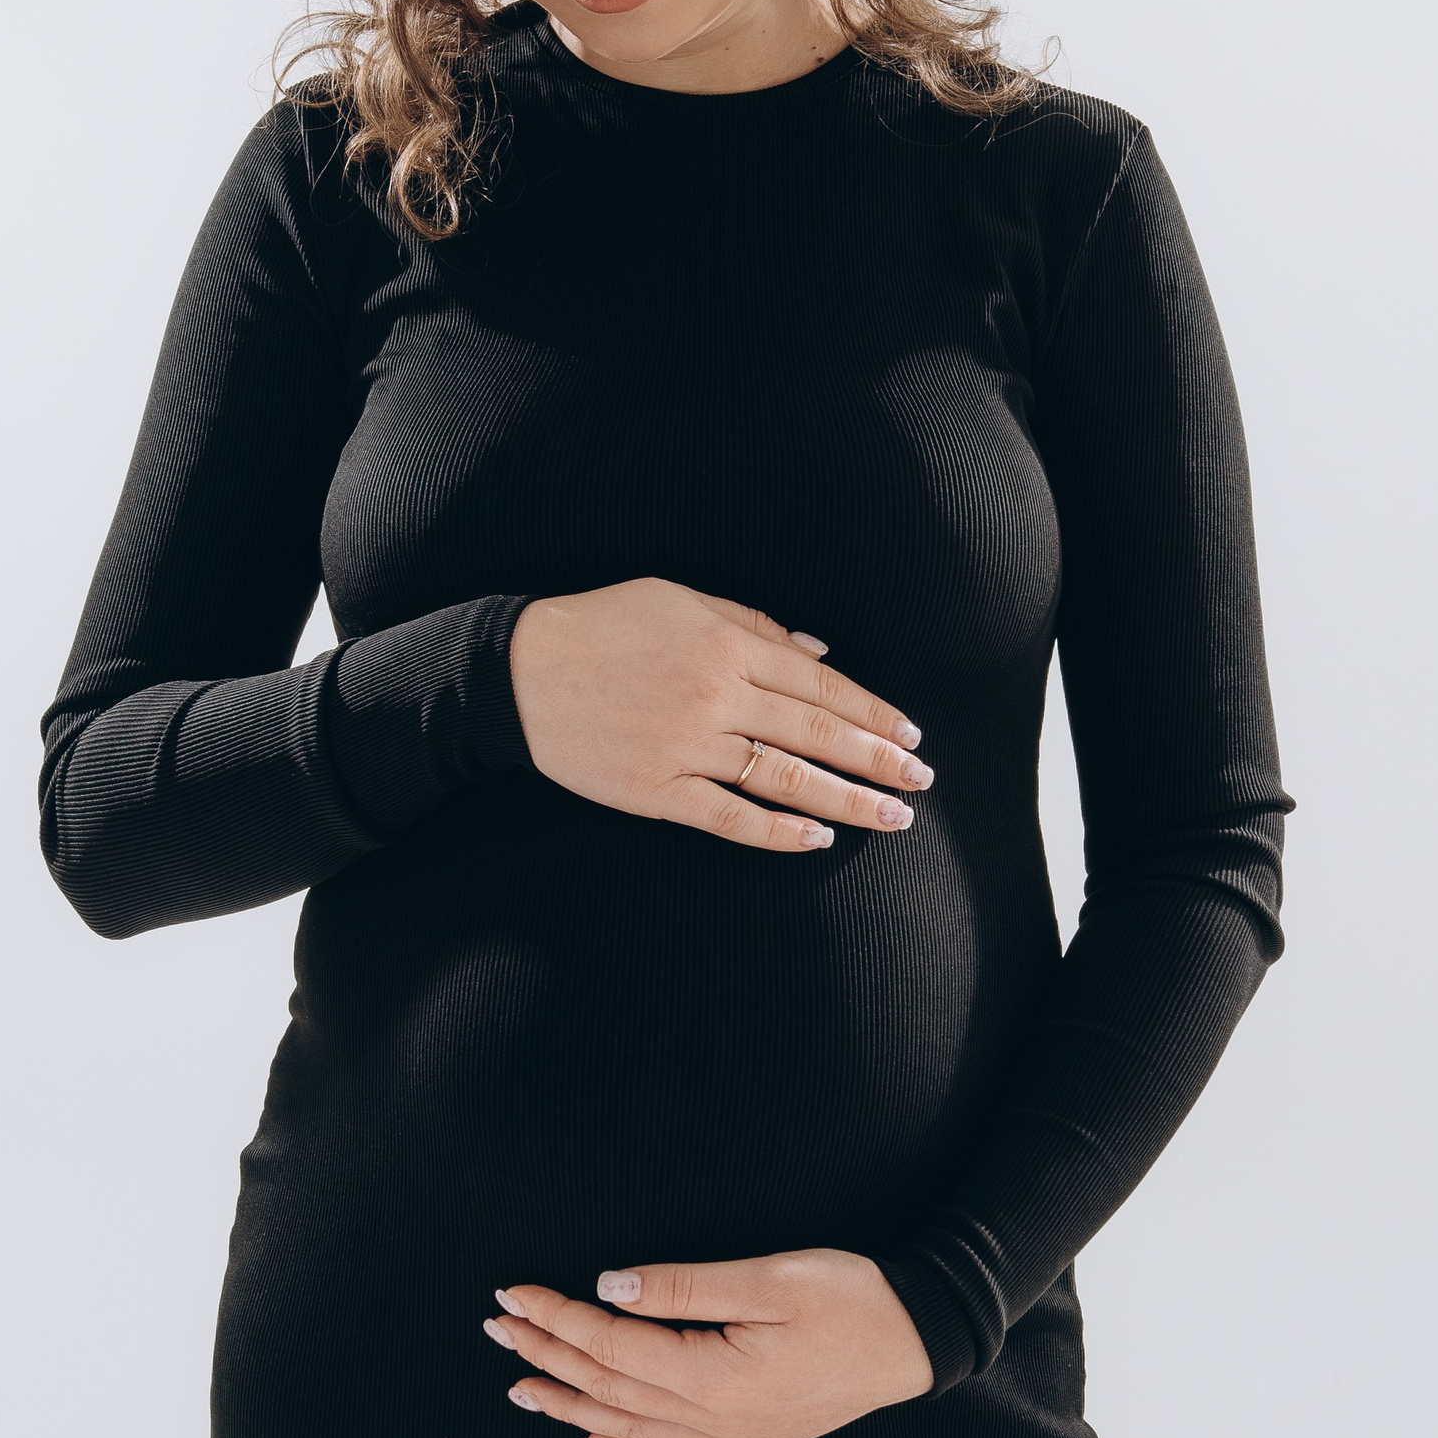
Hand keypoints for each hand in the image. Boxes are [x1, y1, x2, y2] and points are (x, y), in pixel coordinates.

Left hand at [480, 1247, 934, 1437]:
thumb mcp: (770, 1278)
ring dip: (571, 1403)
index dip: (557, 1318)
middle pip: (609, 1388)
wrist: (919, 1341)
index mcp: (714, 1376)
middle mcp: (714, 1419)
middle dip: (548, 1355)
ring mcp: (731, 1437)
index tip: (512, 1294)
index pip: (612, 1346)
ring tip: (523, 1387)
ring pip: (629, 1426)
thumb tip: (611, 1288)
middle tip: (497, 1330)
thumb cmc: (852, 1299)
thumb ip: (686, 1286)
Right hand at [507, 579, 932, 852]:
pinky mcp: (658, 789)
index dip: (871, 712)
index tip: (909, 734)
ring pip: (785, 778)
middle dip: (876, 759)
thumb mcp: (679, 601)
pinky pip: (730, 816)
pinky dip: (778, 830)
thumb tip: (818, 652)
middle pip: (815, 733)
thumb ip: (752, 623)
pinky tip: (816, 837)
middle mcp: (716, 695)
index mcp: (726, 644)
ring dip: (846, 800)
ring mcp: (687, 746)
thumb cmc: (601, 626)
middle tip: (919, 781)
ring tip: (890, 816)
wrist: (517, 672)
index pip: (819, 684)